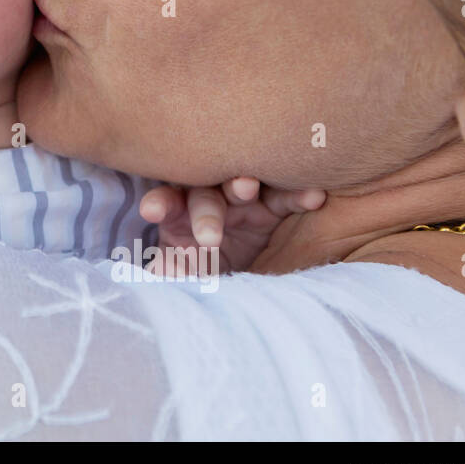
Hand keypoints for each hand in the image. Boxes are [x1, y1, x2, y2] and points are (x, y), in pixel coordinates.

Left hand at [138, 177, 326, 274]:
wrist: (237, 278)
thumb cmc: (199, 270)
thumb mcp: (181, 277)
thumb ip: (169, 272)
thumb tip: (153, 278)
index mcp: (179, 214)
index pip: (165, 203)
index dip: (160, 203)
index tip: (152, 211)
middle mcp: (208, 200)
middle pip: (203, 196)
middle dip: (205, 210)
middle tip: (209, 235)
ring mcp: (243, 201)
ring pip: (241, 187)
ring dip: (241, 185)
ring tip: (245, 188)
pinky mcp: (273, 208)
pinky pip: (285, 199)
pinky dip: (297, 195)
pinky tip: (312, 196)